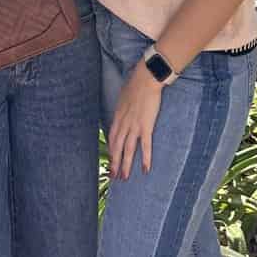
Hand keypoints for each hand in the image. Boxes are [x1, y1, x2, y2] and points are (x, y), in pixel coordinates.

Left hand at [107, 64, 164, 179]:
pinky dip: (145, 158)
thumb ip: (122, 108)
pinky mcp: (146, 126)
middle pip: (117, 147)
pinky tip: (145, 169)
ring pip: (128, 150)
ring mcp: (134, 126)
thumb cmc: (136, 84)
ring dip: (126, 165)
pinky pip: (145, 146)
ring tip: (124, 177)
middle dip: (114, 162)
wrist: (146, 79)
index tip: (110, 160)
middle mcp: (123, 123)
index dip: (111, 150)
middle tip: (113, 176)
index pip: (112, 137)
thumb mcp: (123, 97)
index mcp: (117, 116)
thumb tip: (122, 112)